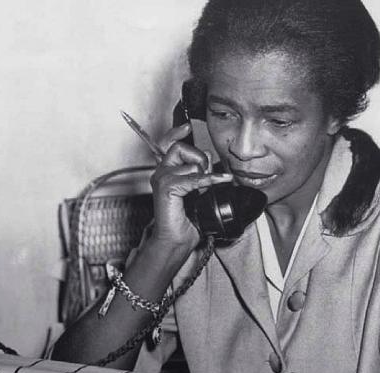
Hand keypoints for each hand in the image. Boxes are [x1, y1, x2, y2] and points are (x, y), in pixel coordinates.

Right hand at [149, 124, 232, 247]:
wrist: (177, 239)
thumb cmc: (186, 219)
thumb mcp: (196, 190)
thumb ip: (199, 171)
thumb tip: (207, 156)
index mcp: (166, 171)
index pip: (167, 144)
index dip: (176, 133)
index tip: (187, 127)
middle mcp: (161, 173)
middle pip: (180, 148)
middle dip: (198, 158)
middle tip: (205, 174)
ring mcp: (162, 179)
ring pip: (191, 164)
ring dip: (204, 176)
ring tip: (204, 191)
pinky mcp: (167, 188)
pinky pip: (194, 178)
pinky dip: (209, 180)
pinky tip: (219, 182)